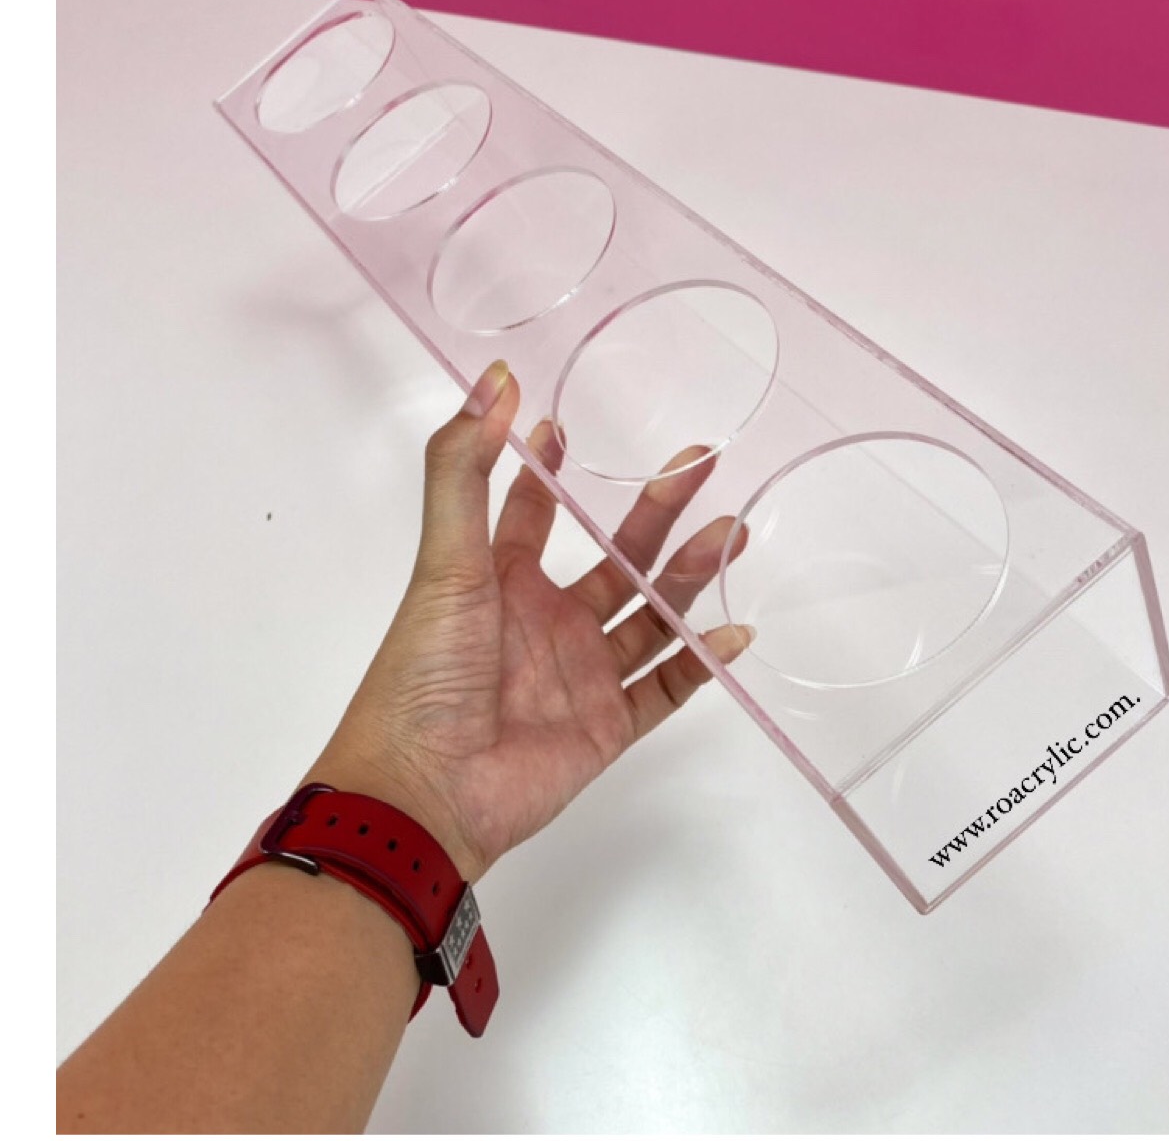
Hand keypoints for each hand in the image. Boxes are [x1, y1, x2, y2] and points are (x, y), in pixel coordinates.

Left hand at [308, 360, 751, 881]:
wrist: (427, 792)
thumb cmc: (427, 671)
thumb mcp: (444, 560)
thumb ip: (464, 470)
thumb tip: (494, 382)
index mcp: (501, 581)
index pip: (531, 514)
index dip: (547, 473)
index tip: (566, 424)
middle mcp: (547, 622)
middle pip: (616, 556)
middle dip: (658, 511)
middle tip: (702, 464)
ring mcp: (582, 674)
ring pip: (650, 615)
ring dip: (689, 576)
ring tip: (732, 535)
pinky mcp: (607, 725)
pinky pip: (667, 688)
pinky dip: (702, 662)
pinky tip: (734, 629)